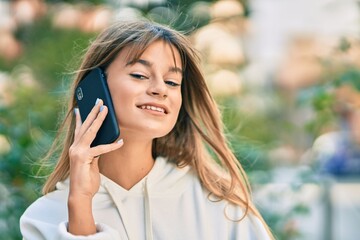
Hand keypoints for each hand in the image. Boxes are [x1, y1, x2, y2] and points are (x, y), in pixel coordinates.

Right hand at [67, 98, 122, 234]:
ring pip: (90, 131)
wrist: (81, 193)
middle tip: (100, 101)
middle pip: (85, 126)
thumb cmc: (86, 178)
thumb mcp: (91, 162)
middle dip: (93, 112)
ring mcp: (77, 152)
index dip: (79, 118)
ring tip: (105, 109)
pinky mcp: (83, 158)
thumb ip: (94, 151)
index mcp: (75, 148)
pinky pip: (100, 149)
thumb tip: (102, 142)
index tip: (80, 107)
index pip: (78, 129)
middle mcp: (74, 147)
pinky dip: (111, 145)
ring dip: (99, 119)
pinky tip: (120, 142)